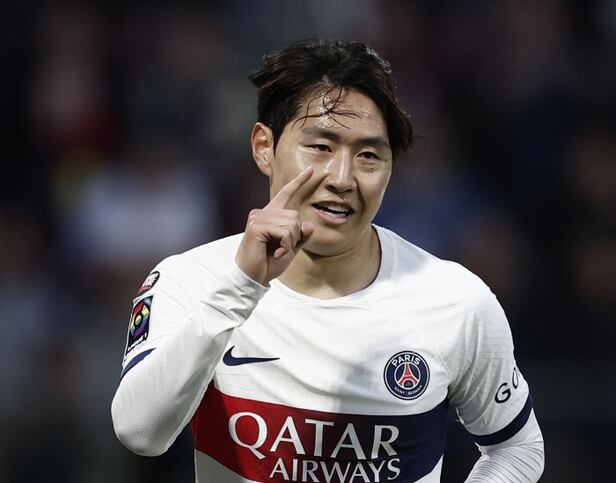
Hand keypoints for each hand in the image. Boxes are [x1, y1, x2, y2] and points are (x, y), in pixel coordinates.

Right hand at [236, 167, 314, 284]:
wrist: (253, 277)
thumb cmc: (269, 263)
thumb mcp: (291, 248)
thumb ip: (300, 236)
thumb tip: (308, 225)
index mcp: (270, 215)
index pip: (286, 194)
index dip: (299, 182)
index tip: (311, 170)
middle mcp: (262, 212)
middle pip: (295, 216)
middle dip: (295, 236)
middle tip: (282, 249)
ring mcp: (258, 218)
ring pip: (292, 224)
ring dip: (290, 242)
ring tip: (277, 251)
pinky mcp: (257, 226)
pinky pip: (285, 233)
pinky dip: (285, 246)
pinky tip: (275, 253)